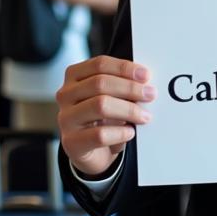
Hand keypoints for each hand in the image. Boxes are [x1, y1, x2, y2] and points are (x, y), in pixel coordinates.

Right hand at [56, 56, 154, 175]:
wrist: (93, 151)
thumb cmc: (103, 118)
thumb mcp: (111, 97)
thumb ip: (122, 86)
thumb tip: (145, 83)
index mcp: (74, 77)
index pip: (99, 64)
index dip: (124, 68)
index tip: (145, 75)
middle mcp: (66, 95)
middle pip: (100, 83)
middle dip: (130, 88)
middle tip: (150, 95)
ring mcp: (66, 118)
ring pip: (100, 106)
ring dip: (129, 110)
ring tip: (144, 116)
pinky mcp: (71, 141)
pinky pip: (100, 134)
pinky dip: (121, 133)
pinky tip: (130, 132)